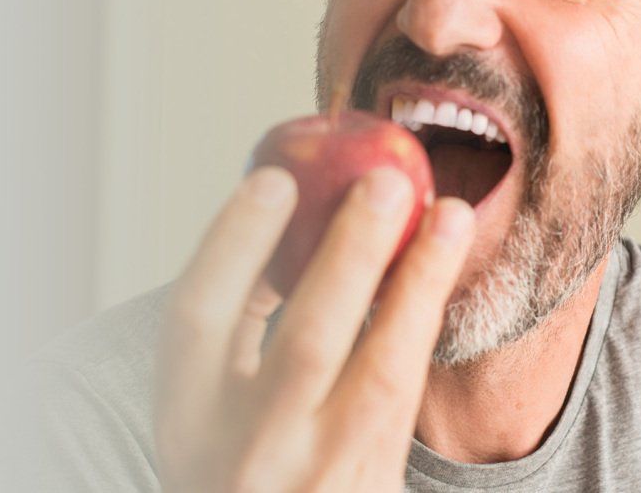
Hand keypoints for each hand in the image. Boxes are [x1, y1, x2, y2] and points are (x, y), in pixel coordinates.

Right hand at [154, 165, 475, 491]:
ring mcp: (321, 477)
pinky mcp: (376, 487)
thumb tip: (292, 210)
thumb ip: (233, 324)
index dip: (235, 243)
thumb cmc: (232, 454)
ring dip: (420, 285)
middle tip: (388, 181)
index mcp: (189, 413)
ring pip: (383, 375)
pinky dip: (422, 328)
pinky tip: (440, 274)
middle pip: (307, 342)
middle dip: (351, 255)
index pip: (201, 316)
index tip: (275, 179)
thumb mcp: (202, 401)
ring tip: (451, 216)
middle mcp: (252, 448)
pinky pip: (407, 400)